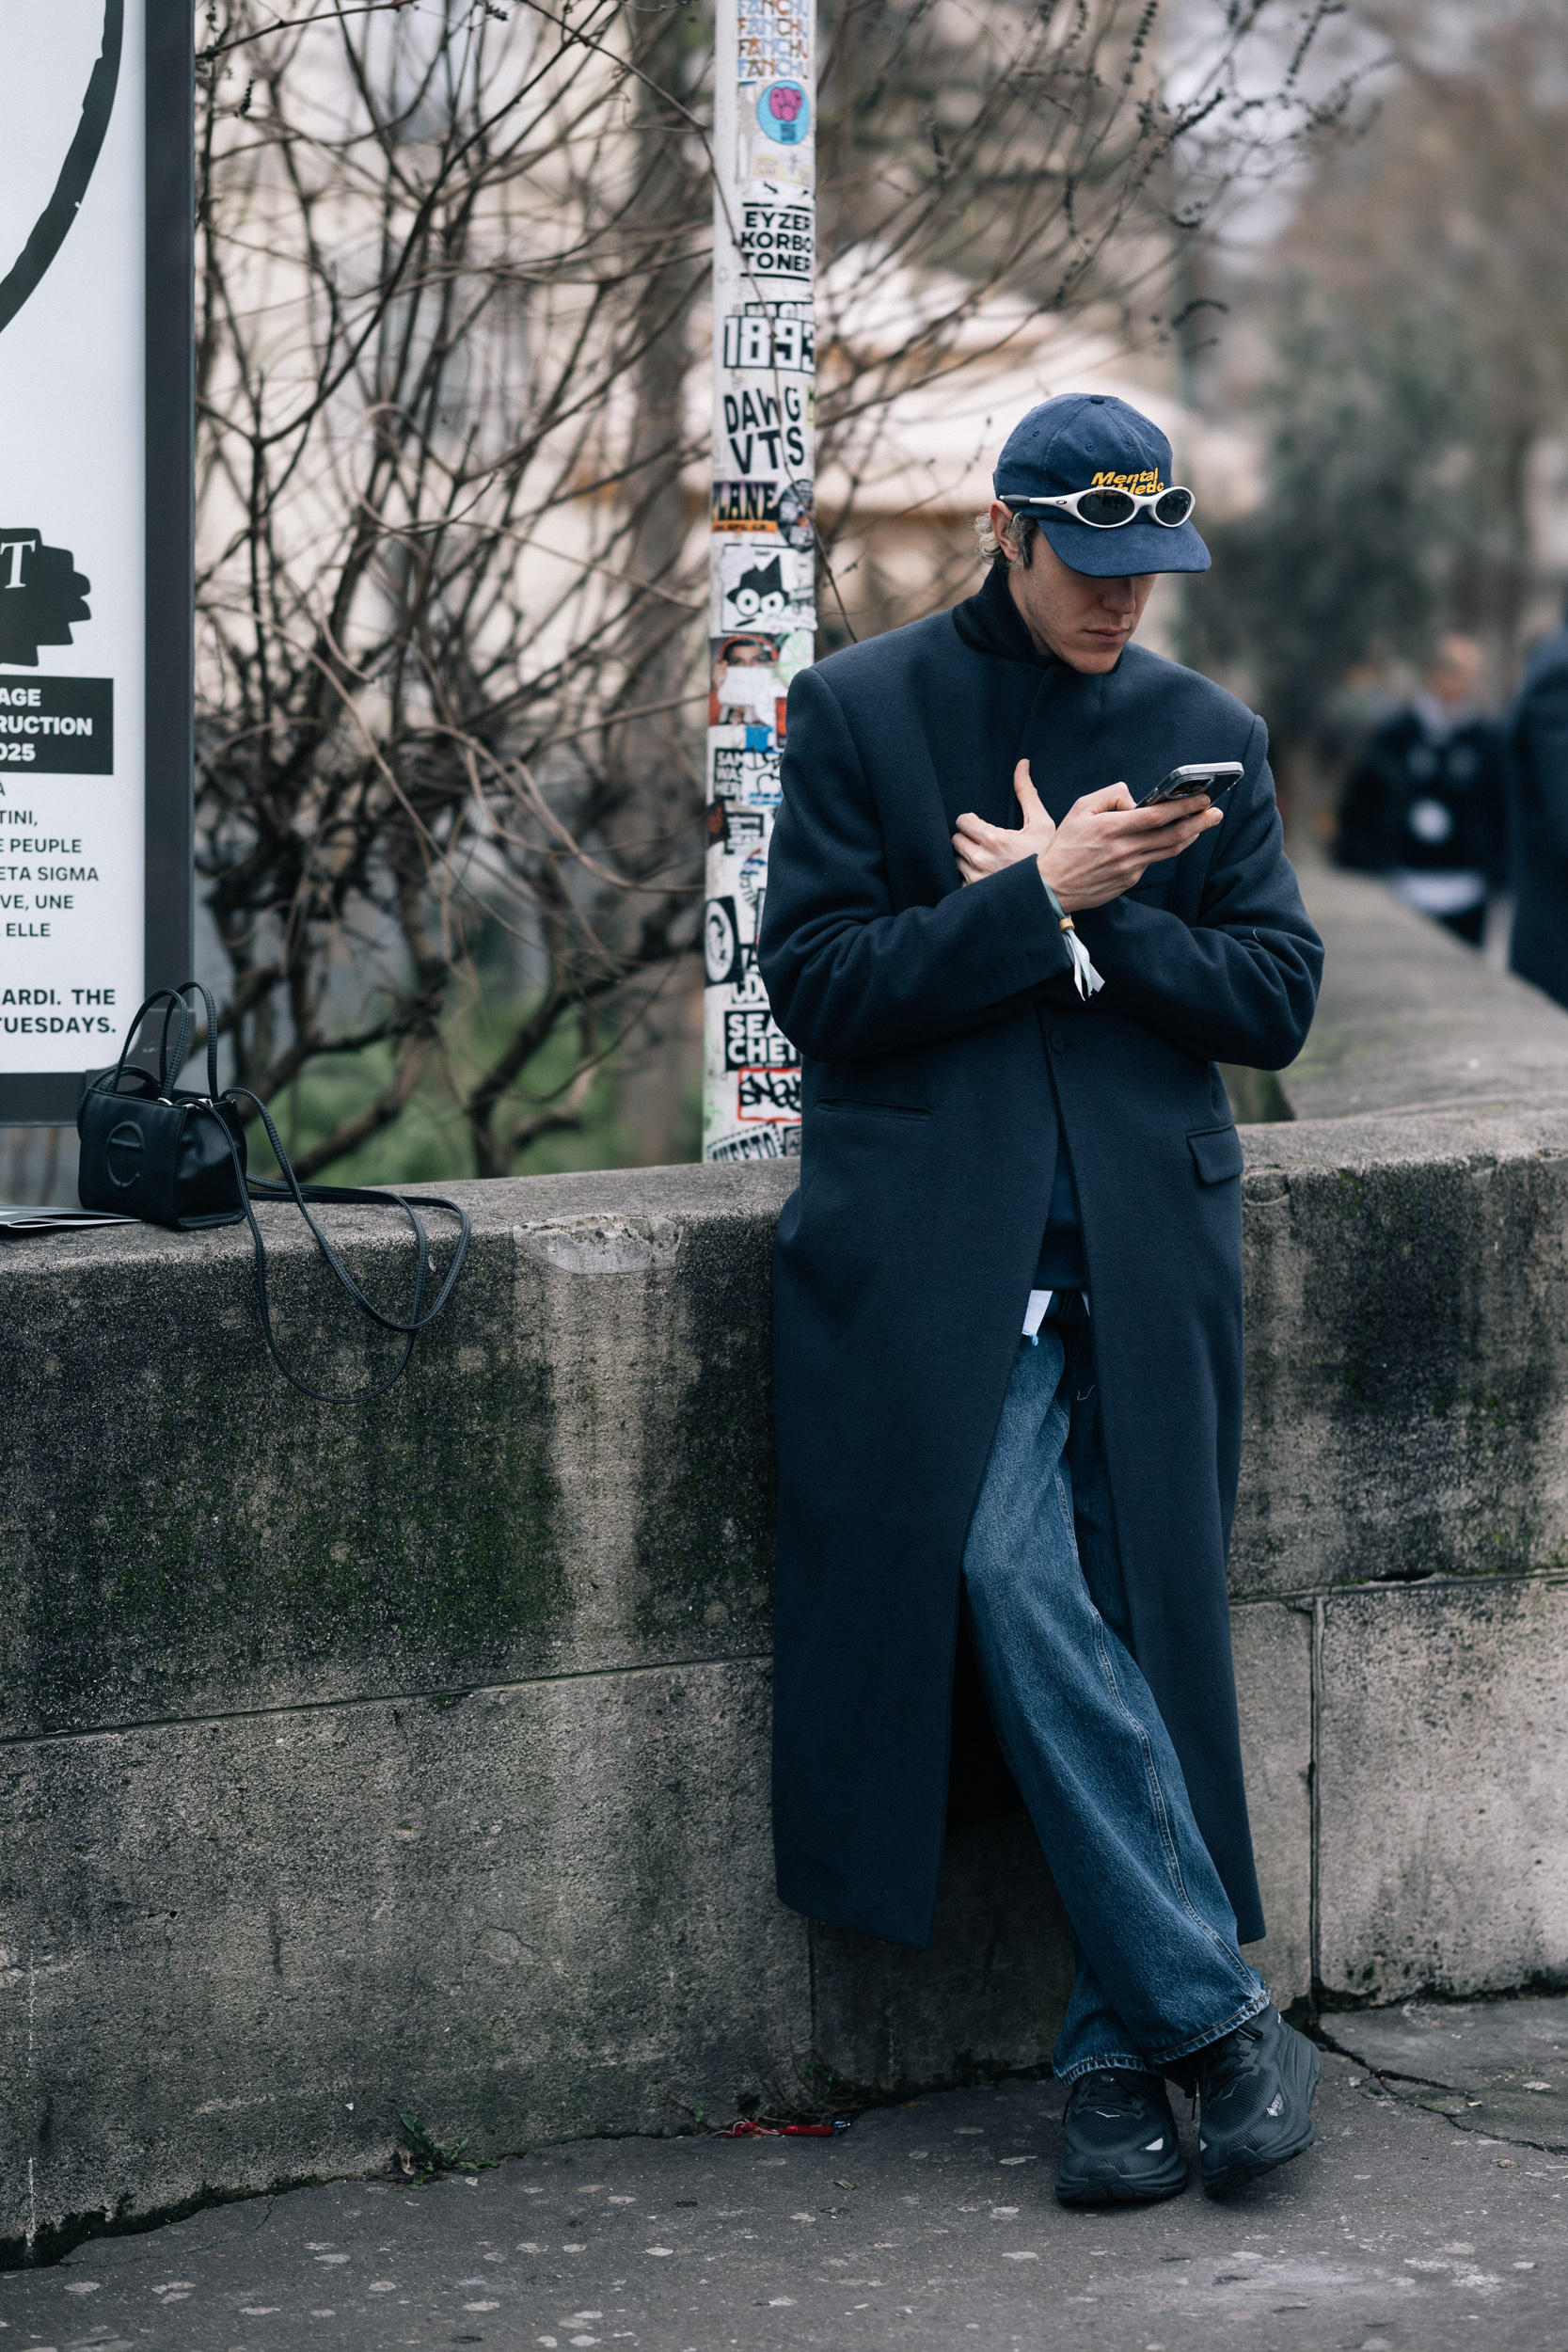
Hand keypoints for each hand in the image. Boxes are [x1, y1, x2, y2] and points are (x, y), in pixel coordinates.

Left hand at [952, 760, 1056, 883]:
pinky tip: (986, 877)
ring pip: (956, 861)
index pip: (962, 822)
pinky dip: (969, 878)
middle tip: (984, 843)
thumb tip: (1022, 763)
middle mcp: (979, 860)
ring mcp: (975, 881)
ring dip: (967, 858)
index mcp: (993, 840)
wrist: (1053, 893)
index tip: (981, 826)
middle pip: (956, 841)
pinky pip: (959, 882)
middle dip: (968, 839)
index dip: (970, 822)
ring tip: (987, 861)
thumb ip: (1026, 793)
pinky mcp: (974, 896)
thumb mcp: (1041, 823)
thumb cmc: (1048, 857)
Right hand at [1039, 782, 1221, 910]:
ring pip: (1168, 850)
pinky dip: (1163, 849)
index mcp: (1111, 828)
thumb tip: (1136, 801)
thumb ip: (1111, 796)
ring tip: (1202, 824)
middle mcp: (1123, 849)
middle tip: (1215, 813)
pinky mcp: (1129, 881)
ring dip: (1189, 836)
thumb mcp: (1080, 808)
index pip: (1156, 815)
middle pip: (1172, 835)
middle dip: (1198, 822)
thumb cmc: (1064, 844)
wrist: (1051, 886)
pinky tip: (1170, 839)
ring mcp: (1129, 868)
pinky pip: (1151, 861)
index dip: (1184, 806)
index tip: (1202, 797)